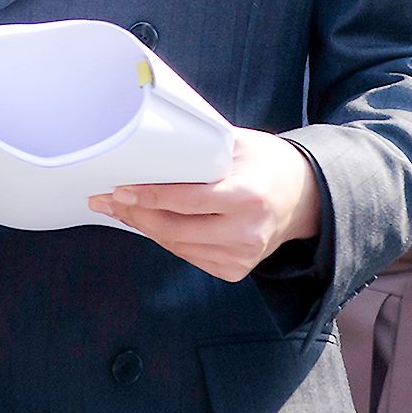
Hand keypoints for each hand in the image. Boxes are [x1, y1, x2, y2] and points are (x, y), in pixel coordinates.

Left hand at [87, 127, 320, 280]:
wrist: (305, 198)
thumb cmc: (268, 163)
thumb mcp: (240, 143)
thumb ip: (202, 146)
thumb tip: (153, 142)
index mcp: (247, 196)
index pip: (187, 200)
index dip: (149, 196)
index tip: (120, 188)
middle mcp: (245, 232)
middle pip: (174, 228)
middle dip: (135, 214)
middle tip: (106, 199)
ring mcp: (241, 257)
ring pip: (176, 245)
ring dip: (144, 227)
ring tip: (118, 208)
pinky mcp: (235, 270)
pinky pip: (188, 255)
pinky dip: (165, 239)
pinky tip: (147, 222)